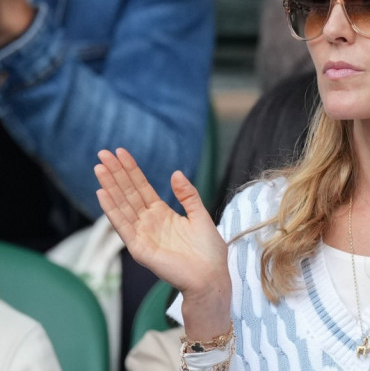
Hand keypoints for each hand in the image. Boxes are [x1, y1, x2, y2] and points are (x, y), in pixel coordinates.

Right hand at [94, 148, 228, 296]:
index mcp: (162, 214)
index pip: (141, 187)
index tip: (120, 152)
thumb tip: (176, 173)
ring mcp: (142, 234)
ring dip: (110, 186)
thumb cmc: (208, 251)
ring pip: (122, 205)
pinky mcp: (140, 248)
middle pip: (128, 193)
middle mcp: (149, 222)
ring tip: (99, 167)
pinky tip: (102, 194)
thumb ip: (187, 195)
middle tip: (103, 152)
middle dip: (116, 173)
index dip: (131, 170)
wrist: (211, 277)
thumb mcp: (200, 215)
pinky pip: (123, 226)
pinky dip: (112, 210)